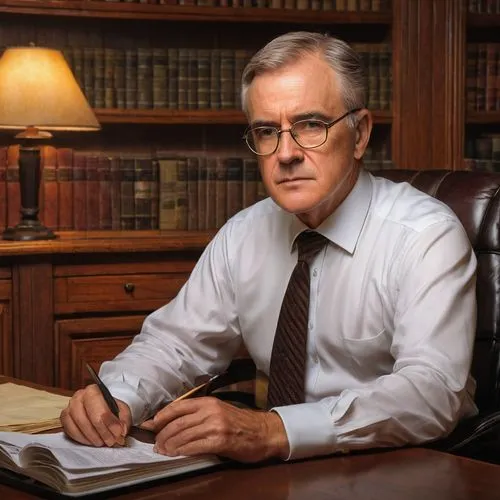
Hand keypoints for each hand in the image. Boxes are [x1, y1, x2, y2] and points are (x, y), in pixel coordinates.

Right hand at [60, 384, 131, 446]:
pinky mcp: (65, 419)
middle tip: (110, 441)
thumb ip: (124, 420)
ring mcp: (69, 408)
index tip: (118, 432)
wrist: (102, 409)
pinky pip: (69, 431)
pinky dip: (82, 439)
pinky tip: (91, 441)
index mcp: (93, 390)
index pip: (98, 405)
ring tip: (102, 442)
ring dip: (91, 437)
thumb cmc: (111, 409)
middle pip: (85, 417)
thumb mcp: (123, 411)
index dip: (108, 421)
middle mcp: (79, 397)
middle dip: (100, 432)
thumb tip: (120, 431)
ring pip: (76, 424)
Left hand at [147, 396, 288, 462]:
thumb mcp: (218, 410)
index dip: (161, 416)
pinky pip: (195, 446)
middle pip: (177, 422)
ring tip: (162, 451)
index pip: (178, 407)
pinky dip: (182, 451)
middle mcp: (210, 411)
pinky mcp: (220, 441)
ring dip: (169, 445)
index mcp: (208, 402)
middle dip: (162, 434)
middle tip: (155, 444)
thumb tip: (173, 422)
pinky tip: (176, 455)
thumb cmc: (239, 423)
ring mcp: (215, 425)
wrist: (263, 432)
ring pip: (184, 435)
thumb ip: (199, 414)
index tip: (150, 425)